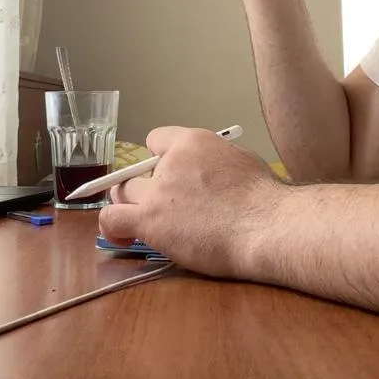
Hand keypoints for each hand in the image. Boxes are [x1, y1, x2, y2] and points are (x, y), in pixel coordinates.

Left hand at [98, 126, 285, 278]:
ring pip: (122, 193)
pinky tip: (124, 238)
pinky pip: (112, 219)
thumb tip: (206, 175)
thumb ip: (213, 163)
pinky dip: (112, 228)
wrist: (266, 226)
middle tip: (160, 205)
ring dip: (130, 206)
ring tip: (143, 221)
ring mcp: (157, 192)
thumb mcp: (241, 161)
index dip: (160, 159)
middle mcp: (169, 161)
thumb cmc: (264, 199)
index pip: (157, 140)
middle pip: (137, 170)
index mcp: (193, 141)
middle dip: (144, 186)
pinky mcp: (150, 221)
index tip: (172, 176)